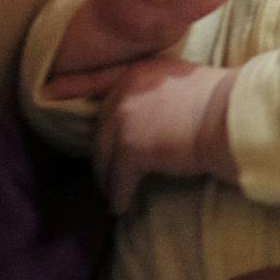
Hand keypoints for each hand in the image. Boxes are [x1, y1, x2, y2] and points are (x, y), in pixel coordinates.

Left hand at [91, 59, 237, 212]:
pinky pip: (118, 180)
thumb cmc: (222, 103)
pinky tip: (121, 207)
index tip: (47, 93)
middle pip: (103, 130)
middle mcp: (124, 93)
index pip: (99, 84)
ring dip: (108, 178)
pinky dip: (119, 196)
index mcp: (138, 72)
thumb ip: (157, 92)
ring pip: (105, 158)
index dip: (76, 93)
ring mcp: (124, 121)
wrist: (232, 117)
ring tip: (112, 192)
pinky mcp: (130, 150)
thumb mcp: (182, 82)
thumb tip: (149, 116)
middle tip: (108, 171)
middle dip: (105, 153)